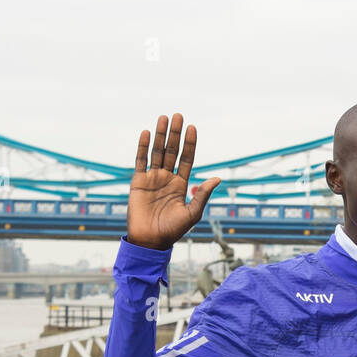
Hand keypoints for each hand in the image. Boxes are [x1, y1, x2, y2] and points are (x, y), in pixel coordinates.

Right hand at [126, 113, 220, 251]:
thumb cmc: (172, 230)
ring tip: (164, 118)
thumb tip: (217, 178)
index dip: (190, 144)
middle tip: (178, 116)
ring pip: (157, 152)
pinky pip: (141, 160)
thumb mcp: (192, 213)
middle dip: (175, 134)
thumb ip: (202, 194)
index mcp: (181, 185)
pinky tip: (147, 133)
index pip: (187, 159)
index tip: (192, 128)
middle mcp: (167, 179)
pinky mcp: (138, 181)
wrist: (150, 241)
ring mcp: (152, 179)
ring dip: (161, 135)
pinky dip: (143, 147)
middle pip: (172, 151)